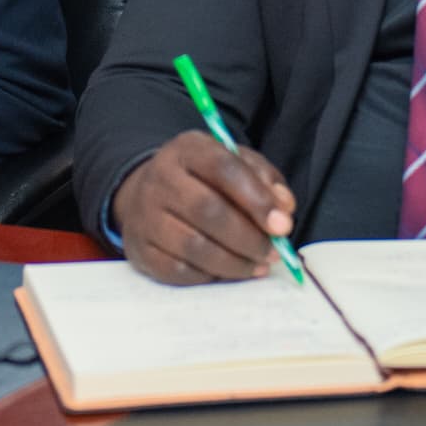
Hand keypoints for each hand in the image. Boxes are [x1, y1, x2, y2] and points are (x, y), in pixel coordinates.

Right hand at [114, 130, 298, 283]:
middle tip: (274, 252)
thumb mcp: (234, 164)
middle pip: (207, 210)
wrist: (147, 195)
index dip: (257, 199)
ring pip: (194, 246)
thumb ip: (263, 179)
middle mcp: (159, 178)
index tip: (283, 225)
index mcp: (187, 150)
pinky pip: (179, 271)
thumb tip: (284, 208)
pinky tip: (228, 270)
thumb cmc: (202, 180)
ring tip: (258, 265)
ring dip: (235, 262)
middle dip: (249, 237)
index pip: (223, 168)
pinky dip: (210, 276)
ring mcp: (145, 216)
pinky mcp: (141, 249)